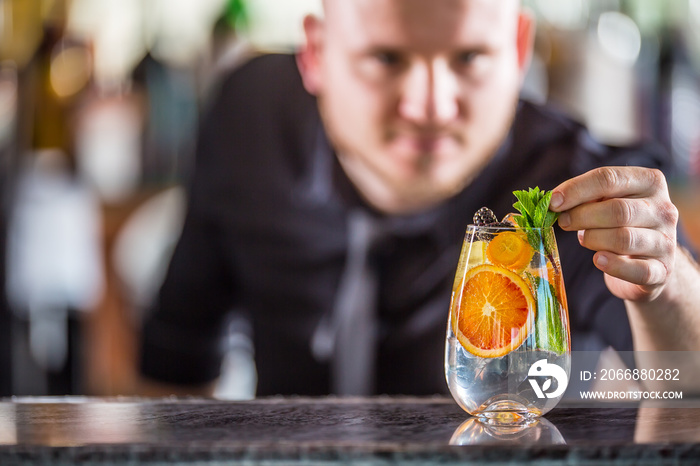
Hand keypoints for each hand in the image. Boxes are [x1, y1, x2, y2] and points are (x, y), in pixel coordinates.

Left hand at [550, 167, 678, 301]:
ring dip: (593, 239)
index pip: (609, 178)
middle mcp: (664, 209)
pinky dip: (612, 265)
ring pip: (623, 238)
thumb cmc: (618, 224)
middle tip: (564, 223)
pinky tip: (598, 260)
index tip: (552, 202)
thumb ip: (585, 198)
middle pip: (617, 210)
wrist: (647, 261)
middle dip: (582, 216)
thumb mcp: (605, 203)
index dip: (576, 190)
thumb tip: (553, 201)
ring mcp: (667, 240)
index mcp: (649, 182)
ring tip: (585, 239)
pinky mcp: (662, 269)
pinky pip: (637, 269)